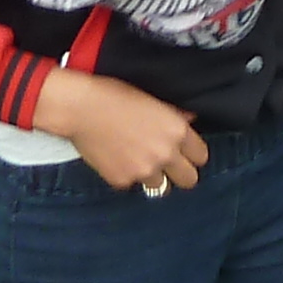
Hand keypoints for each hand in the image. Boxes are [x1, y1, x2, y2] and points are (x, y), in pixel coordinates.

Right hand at [37, 67, 208, 193]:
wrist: (80, 108)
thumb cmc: (115, 95)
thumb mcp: (152, 99)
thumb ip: (175, 115)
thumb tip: (189, 120)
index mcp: (177, 131)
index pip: (201, 156)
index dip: (192, 154)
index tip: (184, 153)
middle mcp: (165, 154)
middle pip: (190, 180)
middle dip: (181, 173)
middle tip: (168, 164)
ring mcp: (143, 171)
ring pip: (162, 187)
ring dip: (155, 177)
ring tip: (139, 161)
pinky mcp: (122, 181)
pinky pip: (133, 185)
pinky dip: (128, 176)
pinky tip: (118, 159)